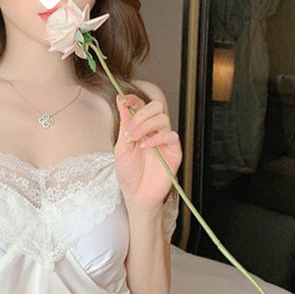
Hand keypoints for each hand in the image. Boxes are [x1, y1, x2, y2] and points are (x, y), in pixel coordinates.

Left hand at [114, 92, 181, 210]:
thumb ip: (124, 125)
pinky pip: (170, 135)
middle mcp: (154, 131)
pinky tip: (145, 147)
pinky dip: (156, 138)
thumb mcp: (121, 147)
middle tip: (130, 130)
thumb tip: (121, 102)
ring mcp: (165, 140)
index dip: (133, 99)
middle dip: (142, 114)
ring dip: (146, 126)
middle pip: (156, 107)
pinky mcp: (173, 151)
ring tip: (135, 140)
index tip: (123, 100)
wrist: (136, 194)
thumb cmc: (129, 174)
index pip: (141, 105)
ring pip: (163, 118)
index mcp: (141, 128)